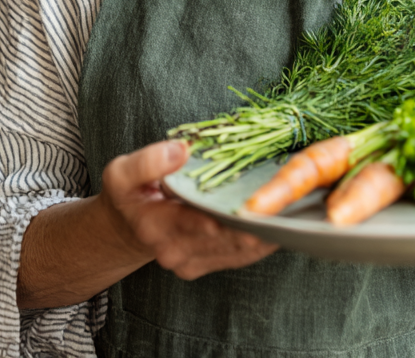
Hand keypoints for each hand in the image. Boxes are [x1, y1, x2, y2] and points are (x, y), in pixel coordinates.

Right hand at [99, 139, 277, 279]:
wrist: (126, 229)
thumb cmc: (128, 196)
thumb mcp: (121, 173)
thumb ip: (147, 161)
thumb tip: (181, 151)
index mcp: (155, 226)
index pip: (196, 222)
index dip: (227, 216)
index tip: (254, 205)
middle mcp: (175, 251)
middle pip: (225, 237)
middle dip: (255, 222)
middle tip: (286, 202)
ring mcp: (192, 262)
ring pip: (238, 250)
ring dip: (265, 232)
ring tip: (292, 212)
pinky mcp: (206, 264)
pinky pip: (239, 256)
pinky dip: (262, 242)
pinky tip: (282, 225)